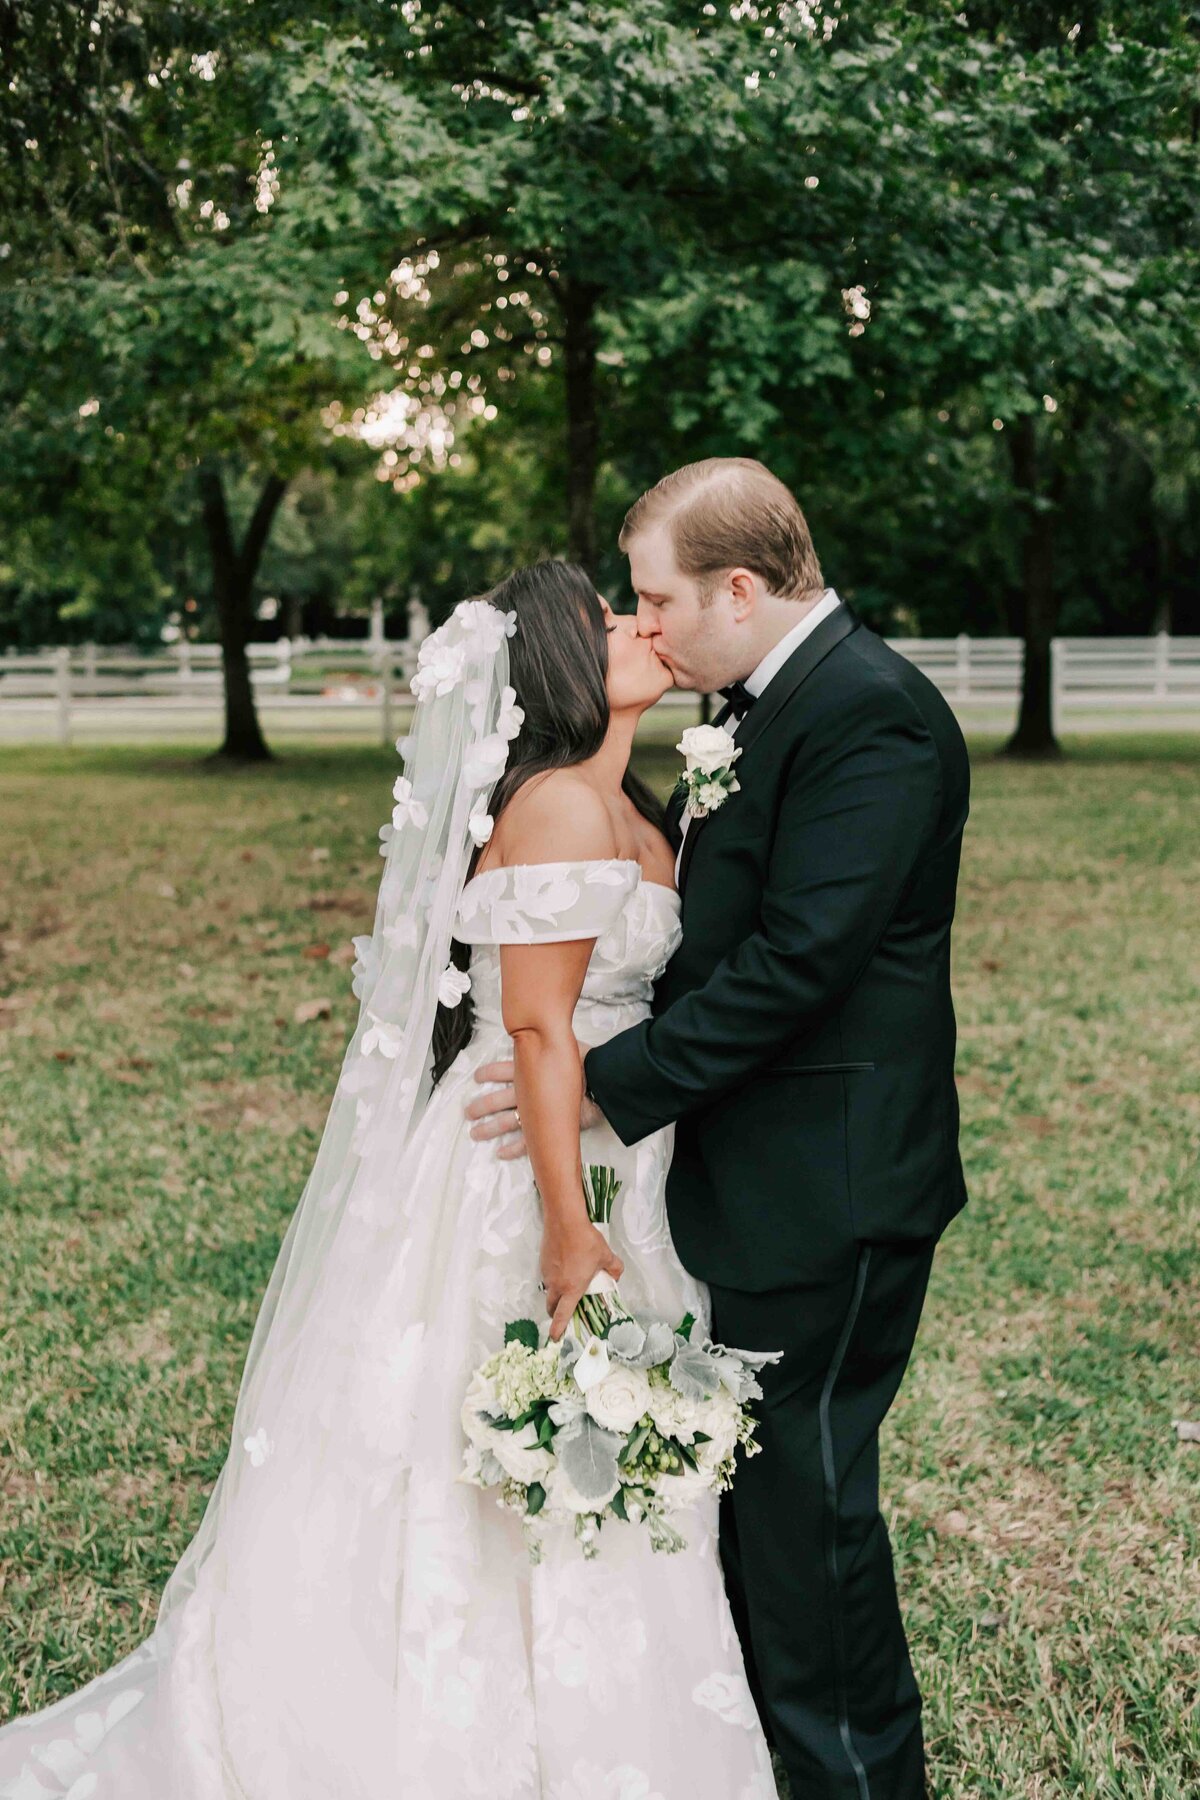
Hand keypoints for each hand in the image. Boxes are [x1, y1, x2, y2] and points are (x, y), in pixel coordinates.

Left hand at [465, 1054, 604, 1159]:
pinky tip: (500, 1153)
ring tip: (475, 1133)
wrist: (604, 1080)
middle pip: (497, 1100)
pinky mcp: (548, 1128)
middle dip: (480, 1106)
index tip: (477, 1077)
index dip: (487, 1073)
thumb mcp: (563, 1046)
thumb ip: (547, 1045)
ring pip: (506, 1122)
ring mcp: (536, 1112)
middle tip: (468, 1112)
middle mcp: (527, 1091)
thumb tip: (539, 1031)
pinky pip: (527, 1142)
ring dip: (488, 1129)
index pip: (501, 1070)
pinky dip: (513, 1149)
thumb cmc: (587, 1062)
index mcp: (529, 1069)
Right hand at [541, 1219, 623, 1341]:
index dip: (558, 1328)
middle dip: (556, 1314)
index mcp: (572, 1288)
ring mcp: (547, 1273)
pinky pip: (547, 1277)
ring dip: (556, 1295)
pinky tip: (564, 1266)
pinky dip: (554, 1278)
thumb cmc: (586, 1241)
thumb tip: (616, 1276)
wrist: (564, 1220)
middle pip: (551, 1307)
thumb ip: (614, 1269)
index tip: (555, 1337)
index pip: (563, 1314)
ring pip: (549, 1291)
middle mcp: (557, 1284)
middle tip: (565, 1312)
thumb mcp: (606, 1256)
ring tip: (568, 1284)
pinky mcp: (542, 1262)